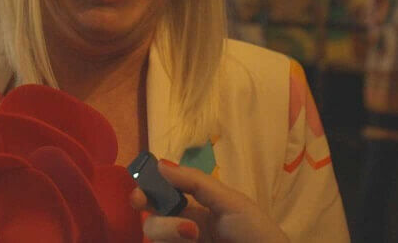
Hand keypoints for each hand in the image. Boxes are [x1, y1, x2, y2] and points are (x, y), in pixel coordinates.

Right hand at [130, 161, 288, 241]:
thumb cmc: (258, 233)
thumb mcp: (232, 202)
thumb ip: (196, 183)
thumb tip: (160, 164)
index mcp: (195, 209)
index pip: (161, 197)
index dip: (145, 193)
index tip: (139, 196)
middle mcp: (184, 229)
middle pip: (153, 222)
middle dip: (160, 223)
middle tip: (182, 228)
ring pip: (155, 239)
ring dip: (169, 233)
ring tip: (195, 237)